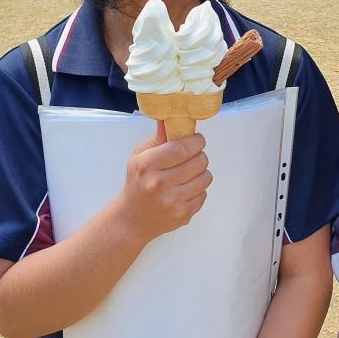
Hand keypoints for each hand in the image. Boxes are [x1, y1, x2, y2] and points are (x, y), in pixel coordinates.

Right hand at [118, 122, 212, 243]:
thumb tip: (172, 118)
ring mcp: (173, 202)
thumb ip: (159, 138)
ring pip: (205, 177)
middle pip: (198, 161)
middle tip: (193, 156)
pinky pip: (204, 194)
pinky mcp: (183, 215)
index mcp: (147, 165)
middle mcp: (159, 184)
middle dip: (200, 155)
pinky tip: (185, 189)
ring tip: (189, 173)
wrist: (133, 218)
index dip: (196, 141)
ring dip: (201, 172)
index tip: (197, 140)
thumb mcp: (139, 156)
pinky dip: (198, 189)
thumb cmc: (137, 182)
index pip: (182, 148)